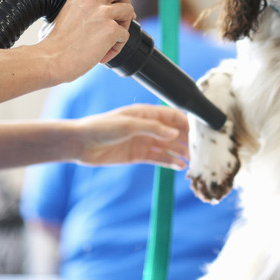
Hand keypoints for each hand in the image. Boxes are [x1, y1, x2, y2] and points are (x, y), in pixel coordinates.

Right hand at [41, 0, 134, 82]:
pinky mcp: (111, 29)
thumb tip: (89, 21)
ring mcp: (103, 13)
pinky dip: (117, 47)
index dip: (107, 7)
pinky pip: (125, 35)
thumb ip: (79, 11)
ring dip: (123, 27)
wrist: (49, 60)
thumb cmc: (51, 45)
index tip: (105, 19)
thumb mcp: (62, 16)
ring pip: (129, 11)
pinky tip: (102, 55)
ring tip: (110, 41)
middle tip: (121, 19)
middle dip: (126, 1)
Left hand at [71, 104, 189, 169]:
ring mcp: (143, 141)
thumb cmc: (101, 127)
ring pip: (168, 147)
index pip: (173, 117)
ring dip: (180, 152)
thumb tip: (175, 133)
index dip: (187, 124)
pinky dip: (169, 162)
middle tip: (199, 151)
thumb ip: (153, 128)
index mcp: (147, 113)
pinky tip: (179, 166)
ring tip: (193, 161)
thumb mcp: (128, 125)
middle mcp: (148, 127)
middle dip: (187, 141)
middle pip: (173, 133)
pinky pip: (158, 158)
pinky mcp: (138, 155)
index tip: (199, 133)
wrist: (80, 143)